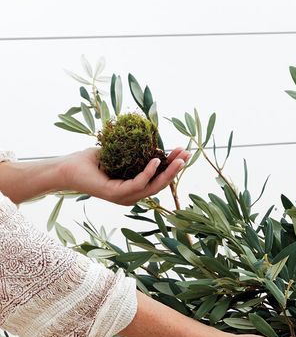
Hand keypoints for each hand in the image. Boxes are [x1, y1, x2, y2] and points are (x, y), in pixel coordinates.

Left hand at [60, 146, 189, 205]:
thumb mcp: (119, 154)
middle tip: (187, 155)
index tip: (183, 153)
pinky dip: (149, 172)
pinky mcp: (115, 194)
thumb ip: (136, 152)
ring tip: (178, 158)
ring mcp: (124, 197)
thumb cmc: (90, 161)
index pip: (158, 179)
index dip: (172, 167)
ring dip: (168, 172)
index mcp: (134, 188)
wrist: (67, 168)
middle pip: (160, 184)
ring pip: (153, 186)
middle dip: (176, 170)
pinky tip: (156, 160)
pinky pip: (138, 184)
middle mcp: (131, 196)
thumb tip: (152, 139)